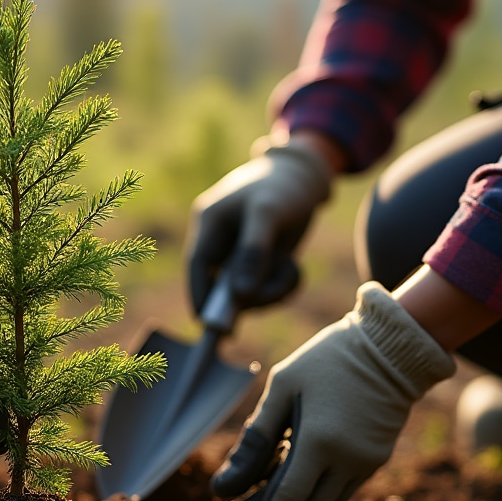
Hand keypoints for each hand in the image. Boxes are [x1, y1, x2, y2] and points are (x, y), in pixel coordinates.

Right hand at [186, 138, 331, 313]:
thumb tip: (239, 295)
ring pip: (246, 290)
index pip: (197, 264)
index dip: (199, 293)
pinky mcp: (259, 263)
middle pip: (221, 284)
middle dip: (247, 296)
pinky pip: (265, 287)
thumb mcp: (268, 213)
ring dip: (271, 290)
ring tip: (293, 270)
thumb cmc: (281, 187)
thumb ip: (253, 251)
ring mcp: (239, 255)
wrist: (305, 178)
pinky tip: (294, 268)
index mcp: (210, 222)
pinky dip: (282, 286)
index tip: (206, 323)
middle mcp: (220, 241)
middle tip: (275, 294)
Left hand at [211, 283, 454, 500]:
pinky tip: (289, 474)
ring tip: (257, 491)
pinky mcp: (375, 462)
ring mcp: (365, 465)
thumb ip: (255, 438)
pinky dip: (313, 493)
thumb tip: (224, 486)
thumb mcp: (282, 387)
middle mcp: (346, 462)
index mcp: (318, 441)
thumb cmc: (326, 361)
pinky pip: (340, 493)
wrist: (389, 349)